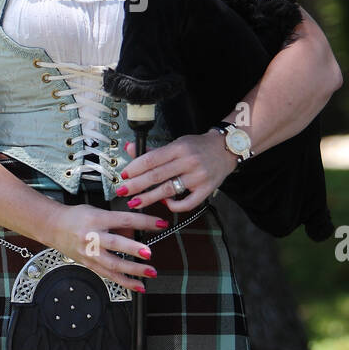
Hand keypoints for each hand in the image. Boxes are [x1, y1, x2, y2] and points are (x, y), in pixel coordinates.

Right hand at [46, 202, 166, 291]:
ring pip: (113, 264)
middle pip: (115, 244)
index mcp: (96, 219)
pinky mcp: (89, 265)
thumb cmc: (76, 217)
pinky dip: (125, 282)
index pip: (124, 220)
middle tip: (149, 253)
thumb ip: (117, 221)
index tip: (160, 223)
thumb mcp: (98, 211)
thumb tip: (136, 231)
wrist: (53, 227)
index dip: (144, 221)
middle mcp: (92, 237)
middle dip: (133, 249)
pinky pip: (109, 276)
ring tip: (150, 272)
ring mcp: (90, 253)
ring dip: (133, 270)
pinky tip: (139, 286)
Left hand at [116, 132, 235, 213]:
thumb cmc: (197, 146)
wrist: (226, 149)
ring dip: (149, 198)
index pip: (152, 159)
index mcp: (179, 148)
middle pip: (157, 176)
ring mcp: (198, 177)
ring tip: (135, 203)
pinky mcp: (206, 190)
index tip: (124, 175)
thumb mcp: (176, 143)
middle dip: (137, 185)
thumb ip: (154, 150)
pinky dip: (173, 206)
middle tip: (122, 191)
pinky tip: (164, 204)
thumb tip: (130, 148)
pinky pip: (187, 203)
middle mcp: (189, 162)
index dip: (135, 168)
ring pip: (169, 190)